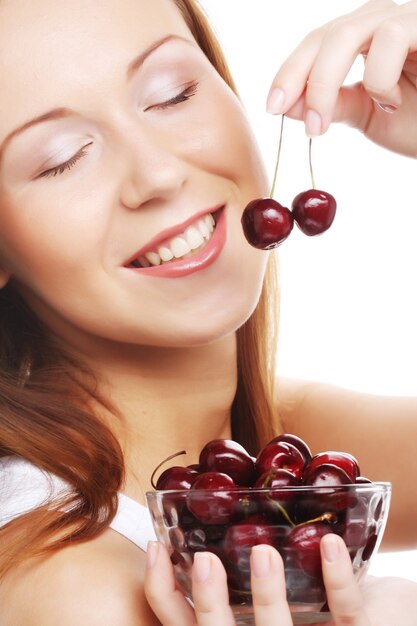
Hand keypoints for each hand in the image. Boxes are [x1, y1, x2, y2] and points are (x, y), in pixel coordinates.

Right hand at [144, 534, 375, 624]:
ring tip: (264, 551)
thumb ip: (229, 584)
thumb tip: (199, 529)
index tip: (156, 546)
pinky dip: (338, 581)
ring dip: (269, 596)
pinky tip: (330, 545)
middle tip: (205, 559)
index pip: (180, 625)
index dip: (161, 591)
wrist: (363, 623)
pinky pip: (347, 615)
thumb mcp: (253, 603)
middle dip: (207, 605)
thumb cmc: (300, 609)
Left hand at [268, 0, 416, 156]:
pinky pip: (391, 36)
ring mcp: (408, 20)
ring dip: (327, 82)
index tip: (272, 106)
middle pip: (327, 34)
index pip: (317, 44)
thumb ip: (333, 105)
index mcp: (365, 41)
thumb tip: (287, 105)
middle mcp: (384, 21)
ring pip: (351, 31)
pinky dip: (378, 76)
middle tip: (291, 119)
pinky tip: (390, 101)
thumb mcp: (370, 115)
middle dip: (301, 78)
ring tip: (327, 123)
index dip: (290, 72)